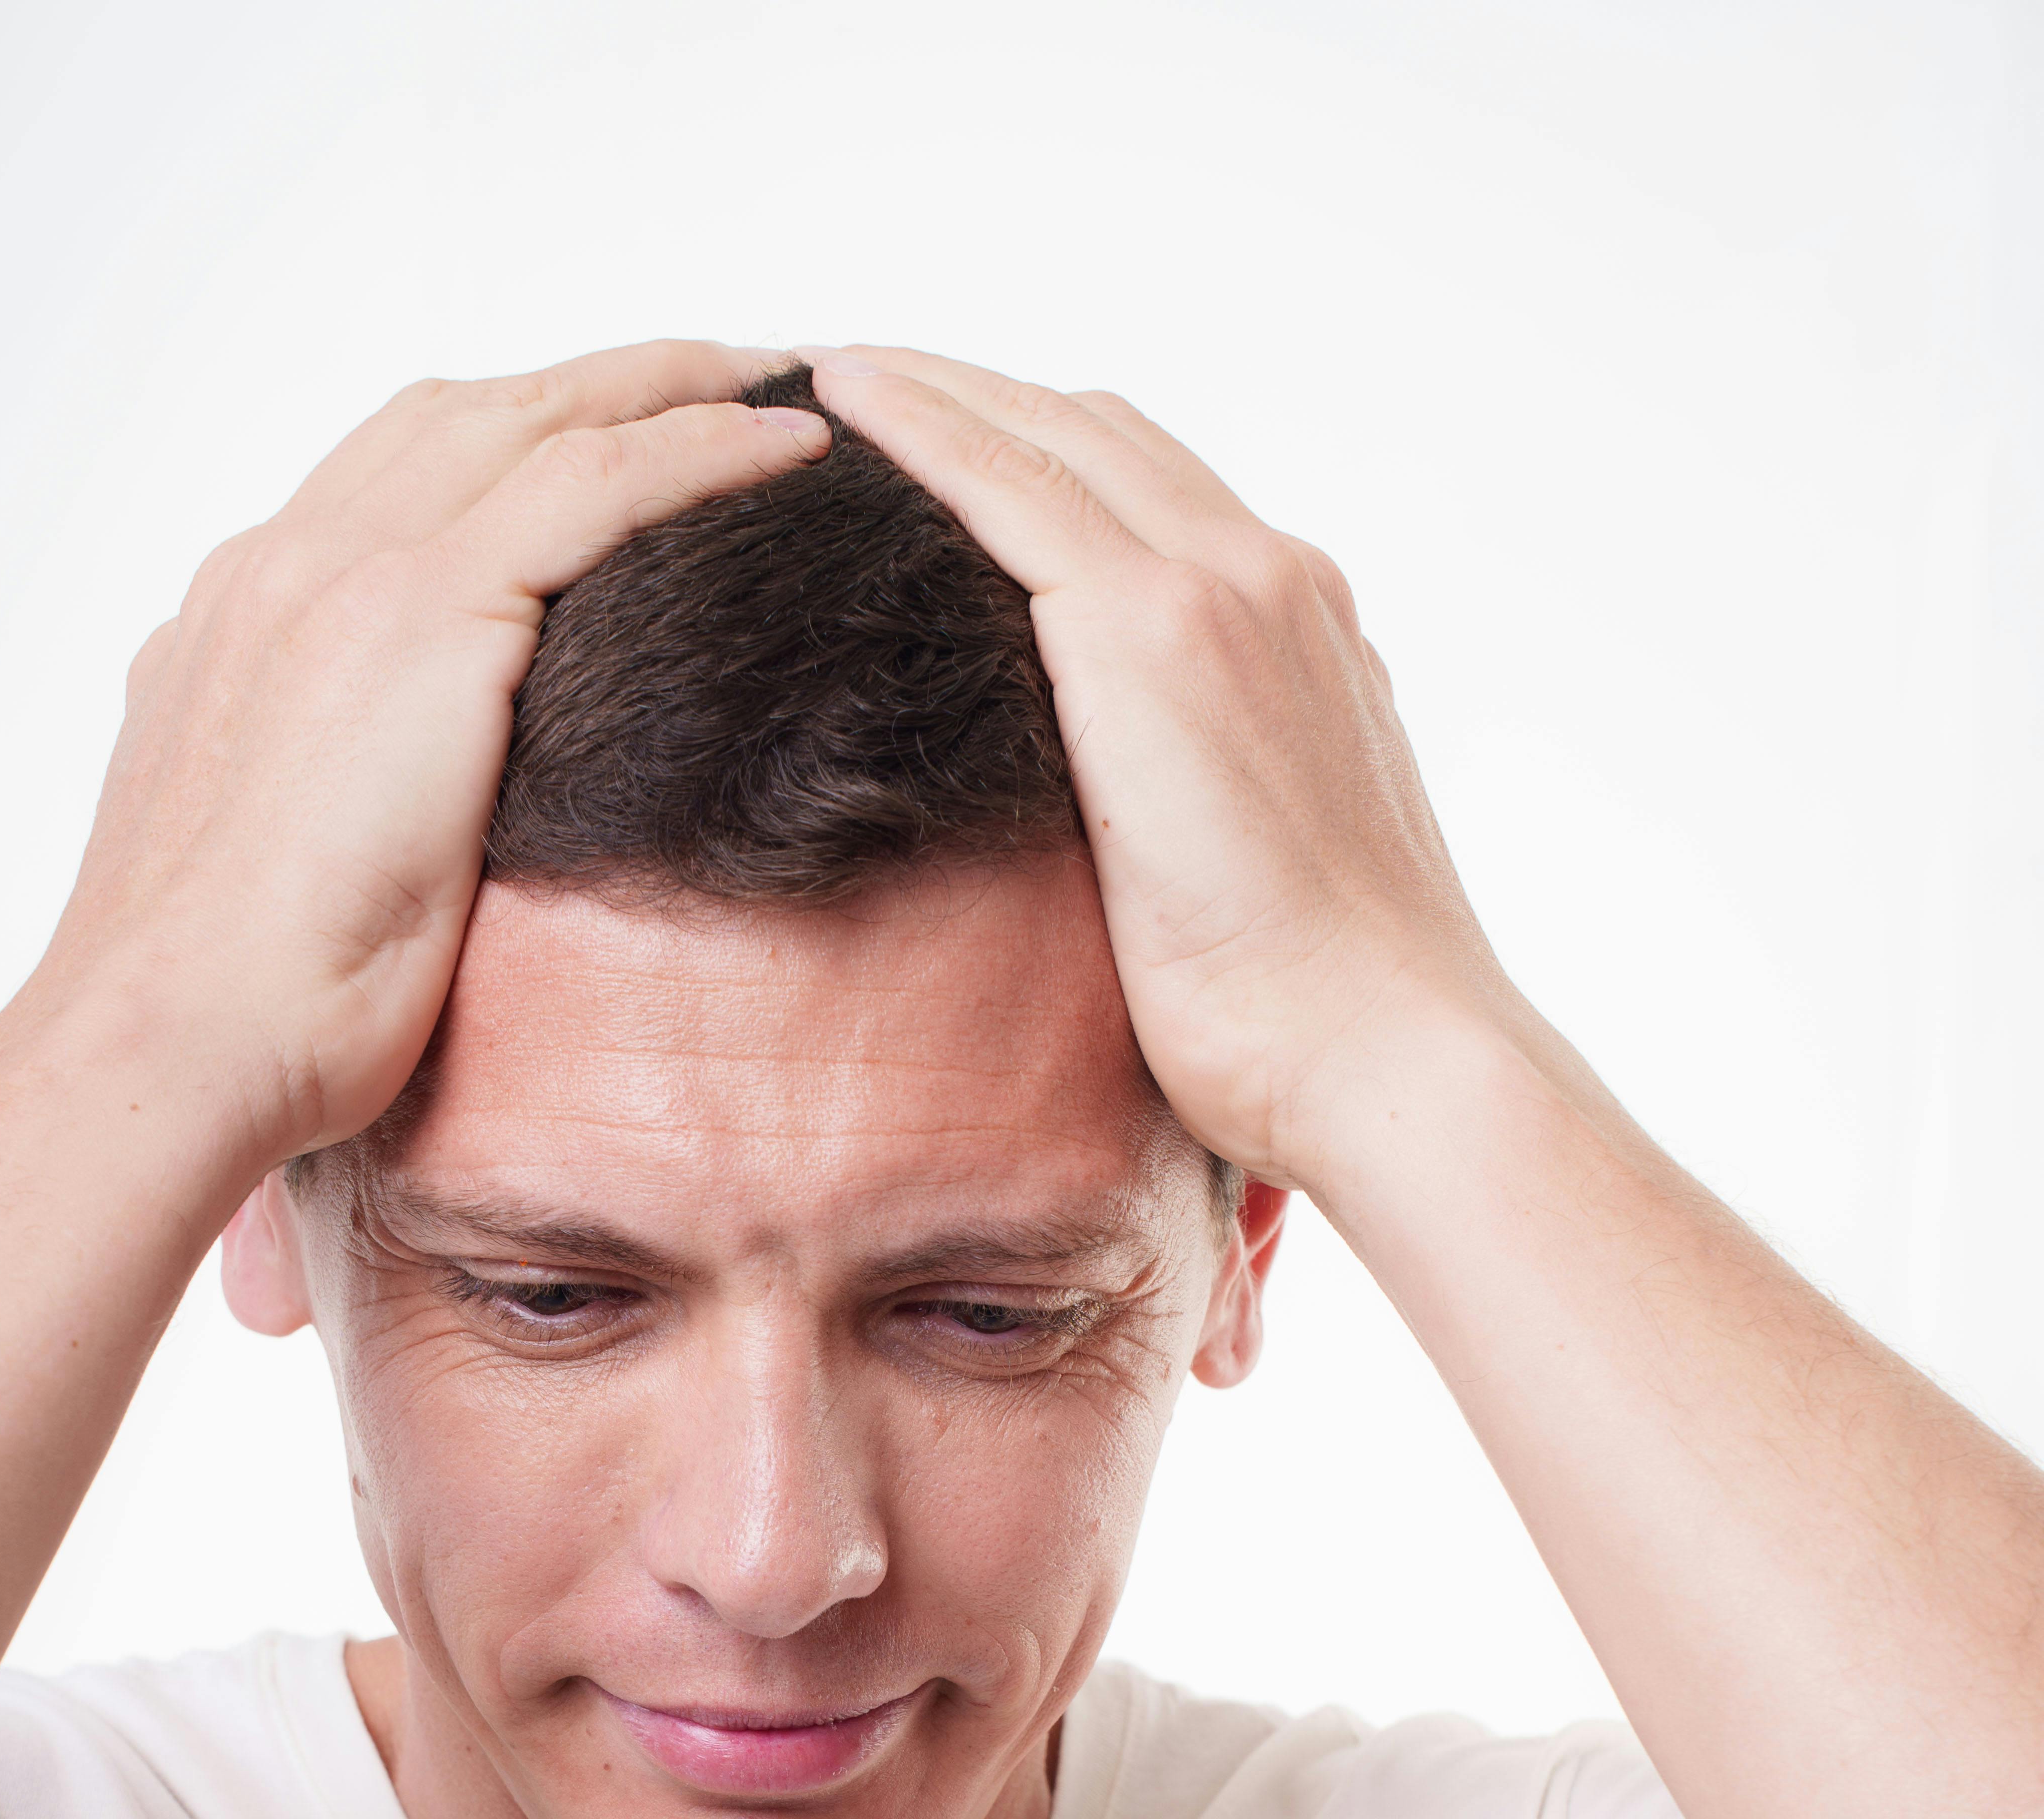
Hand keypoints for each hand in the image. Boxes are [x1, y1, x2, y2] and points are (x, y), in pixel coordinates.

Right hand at [25, 342, 828, 1176]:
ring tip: (778, 382)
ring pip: (538, 416)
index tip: (599, 445)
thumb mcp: (269, 875)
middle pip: (467, 415)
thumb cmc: (232, 1013)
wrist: (174, 1037)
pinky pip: (598, 483)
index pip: (388, 481)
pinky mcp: (423, 617)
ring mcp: (346, 577)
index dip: (505, 443)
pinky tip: (791, 446)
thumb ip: (310, 808)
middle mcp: (284, 568)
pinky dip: (699, 446)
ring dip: (668, 384)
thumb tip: (373, 842)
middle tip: (719, 373)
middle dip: (598, 380)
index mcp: (240, 624)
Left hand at [807, 347, 1517, 1199]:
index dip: (1045, 452)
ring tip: (821, 370)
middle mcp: (1273, 583)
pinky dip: (920, 426)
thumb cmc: (1316, 1023)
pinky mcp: (1151, 634)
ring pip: (1046, 434)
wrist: (1385, 1059)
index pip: (1157, 495)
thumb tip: (1132, 846)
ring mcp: (1220, 593)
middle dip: (977, 394)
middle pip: (1098, 434)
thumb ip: (1206, 810)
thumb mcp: (1258, 875)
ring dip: (931, 387)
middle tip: (855, 379)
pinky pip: (1004, 486)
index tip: (948, 444)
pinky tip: (839, 396)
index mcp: (1303, 637)